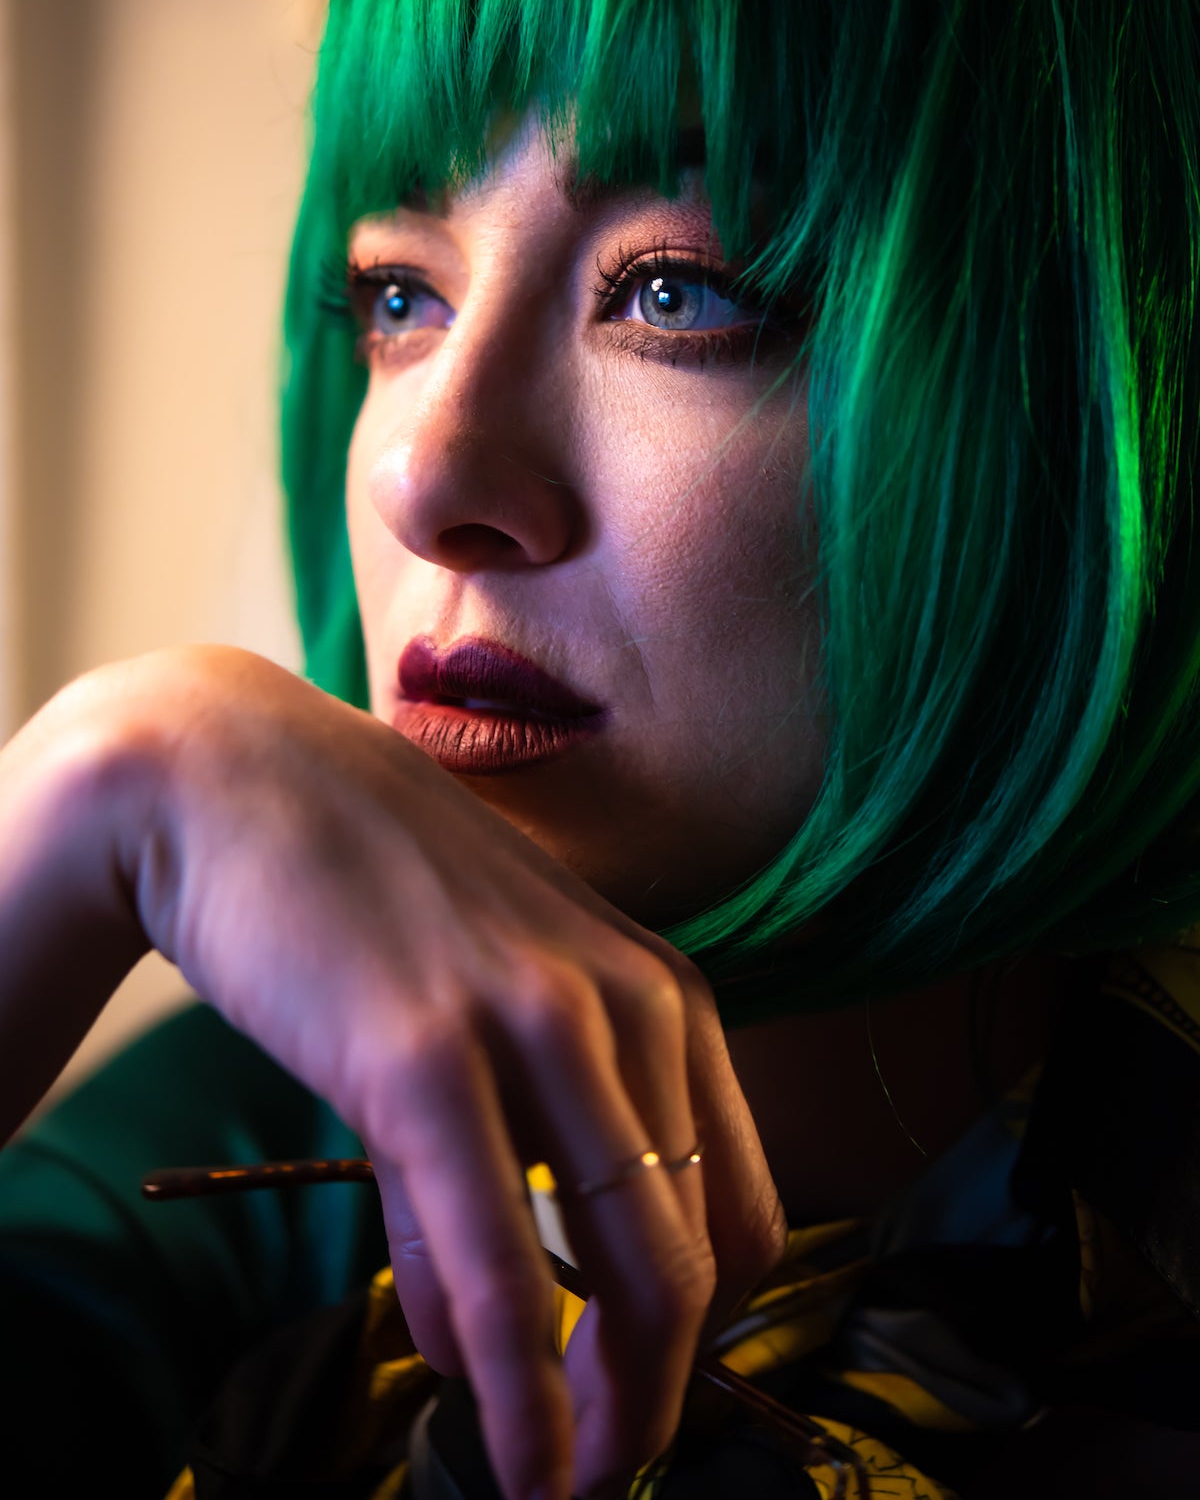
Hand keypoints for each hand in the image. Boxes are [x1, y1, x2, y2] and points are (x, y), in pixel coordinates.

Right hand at [113, 646, 786, 1499]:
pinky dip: (517, 1383)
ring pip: (635, 1270)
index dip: (707, 1326)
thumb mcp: (470, 1015)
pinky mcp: (426, 1055)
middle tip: (603, 1473)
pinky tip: (504, 1444)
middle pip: (705, 1254)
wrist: (234, 782)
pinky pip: (500, 1256)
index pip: (745, 1200)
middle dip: (661, 1393)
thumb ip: (495, 1178)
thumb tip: (491, 1352)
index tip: (641, 1390)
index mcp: (661, 986)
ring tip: (551, 1484)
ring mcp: (533, 1021)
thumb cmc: (364, 898)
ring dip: (602, 1412)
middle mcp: (628, 1000)